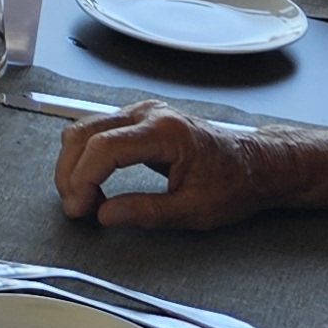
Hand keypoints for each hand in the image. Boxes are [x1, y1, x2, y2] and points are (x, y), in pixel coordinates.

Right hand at [52, 102, 288, 230]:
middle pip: (85, 133)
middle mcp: (150, 114)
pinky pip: (96, 131)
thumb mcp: (194, 210)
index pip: (105, 147)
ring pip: (84, 129)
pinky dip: (85, 158)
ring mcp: (142, 112)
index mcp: (166, 132)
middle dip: (70, 173)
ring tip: (84, 199)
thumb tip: (105, 215)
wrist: (256, 165)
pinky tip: (94, 184)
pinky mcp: (137, 119)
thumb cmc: (233, 184)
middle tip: (75, 208)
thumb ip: (147, 212)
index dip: (83, 179)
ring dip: (74, 165)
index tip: (79, 208)